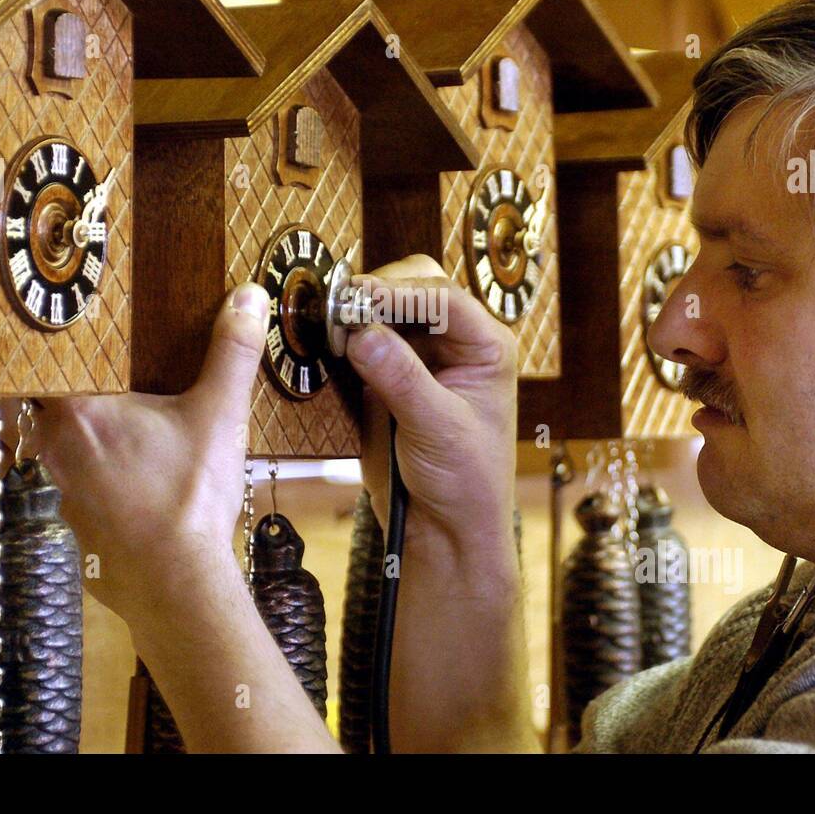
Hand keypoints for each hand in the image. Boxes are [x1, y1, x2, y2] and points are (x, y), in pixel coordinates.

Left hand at [36, 282, 268, 624]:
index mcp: (77, 411)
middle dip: (79, 392)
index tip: (63, 331)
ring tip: (131, 426)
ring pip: (65, 451)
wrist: (177, 586)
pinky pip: (84, 490)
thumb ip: (231, 354)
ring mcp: (62, 493)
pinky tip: (140, 482)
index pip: (38, 363)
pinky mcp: (79, 529)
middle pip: (51, 405)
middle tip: (112, 373)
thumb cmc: (188, 495)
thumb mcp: (219, 415)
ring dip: (91, 440)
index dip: (50, 347)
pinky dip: (105, 481)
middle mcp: (54, 449)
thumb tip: (249, 295)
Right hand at [348, 254, 518, 567]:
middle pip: (414, 287)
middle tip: (339, 308)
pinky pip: (364, 337)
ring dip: (357, 310)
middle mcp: (456, 342)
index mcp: (486, 346)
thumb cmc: (467, 481)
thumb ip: (401, 379)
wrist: (446, 526)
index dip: (398, 291)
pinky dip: (345, 334)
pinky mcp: (390, 373)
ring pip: (385, 308)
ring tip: (330, 324)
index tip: (356, 298)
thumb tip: (362, 332)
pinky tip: (329, 340)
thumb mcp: (438, 429)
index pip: (443, 297)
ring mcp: (421, 355)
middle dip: (376, 292)